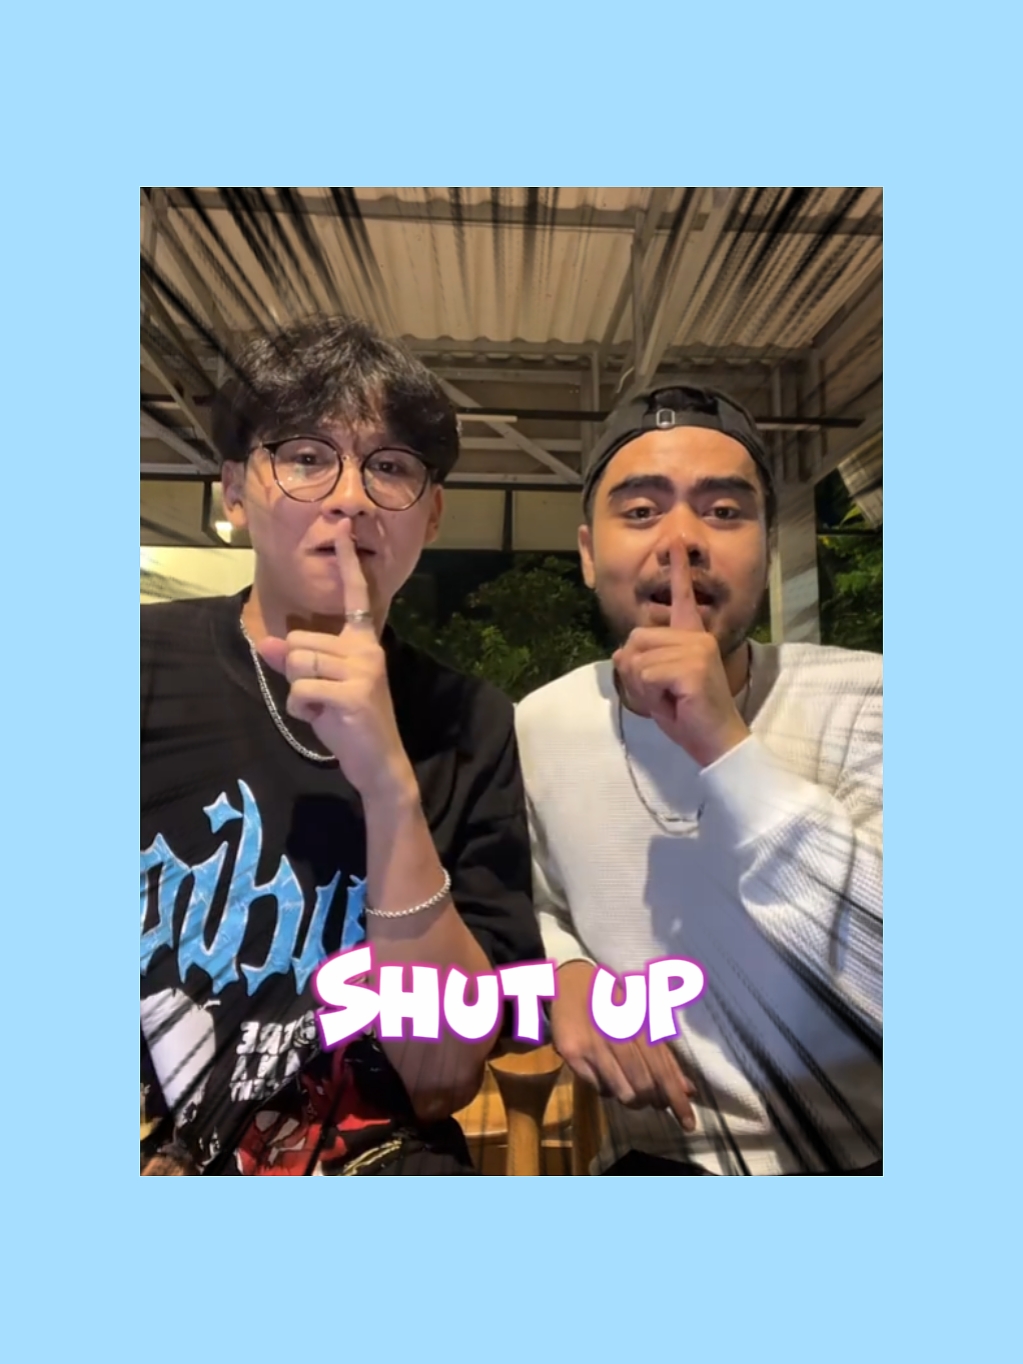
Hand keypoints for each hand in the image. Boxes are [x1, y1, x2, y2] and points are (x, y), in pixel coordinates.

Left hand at [258, 521, 415, 801]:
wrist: (378, 763)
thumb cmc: (349, 723)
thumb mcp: (319, 689)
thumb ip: (295, 664)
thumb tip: (266, 644)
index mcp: (363, 643)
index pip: (355, 596)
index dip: (347, 563)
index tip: (342, 528)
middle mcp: (366, 649)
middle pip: (298, 642)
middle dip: (296, 673)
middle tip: (321, 696)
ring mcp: (363, 670)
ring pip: (297, 664)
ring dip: (299, 692)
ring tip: (323, 707)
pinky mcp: (354, 693)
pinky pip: (302, 689)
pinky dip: (302, 709)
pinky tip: (322, 719)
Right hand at [551, 961, 696, 1131]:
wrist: (570, 983)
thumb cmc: (614, 1003)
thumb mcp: (643, 1022)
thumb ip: (665, 1057)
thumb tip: (689, 1091)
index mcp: (640, 1023)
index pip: (663, 1069)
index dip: (677, 1098)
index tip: (689, 1123)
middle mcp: (618, 1033)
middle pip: (644, 1085)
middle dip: (654, 1101)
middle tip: (656, 1103)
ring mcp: (594, 1045)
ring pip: (622, 1092)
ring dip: (633, 1101)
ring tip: (634, 1094)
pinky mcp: (573, 1054)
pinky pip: (598, 1087)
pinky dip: (609, 1091)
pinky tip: (609, 1078)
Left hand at [613, 537, 749, 767]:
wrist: (716, 741)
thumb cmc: (689, 716)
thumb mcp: (656, 688)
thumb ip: (640, 666)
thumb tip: (619, 652)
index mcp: (692, 638)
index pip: (683, 599)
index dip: (678, 570)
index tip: (675, 543)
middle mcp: (696, 637)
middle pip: (635, 639)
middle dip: (635, 672)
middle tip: (663, 694)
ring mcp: (696, 649)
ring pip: (637, 660)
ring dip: (643, 688)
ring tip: (670, 700)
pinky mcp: (692, 665)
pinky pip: (645, 675)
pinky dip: (650, 696)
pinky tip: (674, 703)